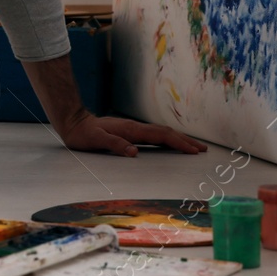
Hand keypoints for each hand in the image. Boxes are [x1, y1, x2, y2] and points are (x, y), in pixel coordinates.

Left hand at [55, 109, 208, 157]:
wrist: (74, 122)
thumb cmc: (84, 134)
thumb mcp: (96, 141)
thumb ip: (114, 145)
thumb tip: (134, 152)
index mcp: (131, 130)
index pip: (161, 136)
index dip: (179, 143)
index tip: (194, 150)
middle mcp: (135, 127)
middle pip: (166, 133)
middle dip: (185, 141)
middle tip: (202, 150)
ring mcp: (133, 128)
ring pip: (161, 133)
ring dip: (178, 139)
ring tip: (192, 147)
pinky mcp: (129, 131)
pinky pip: (153, 135)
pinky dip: (166, 139)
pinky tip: (170, 144)